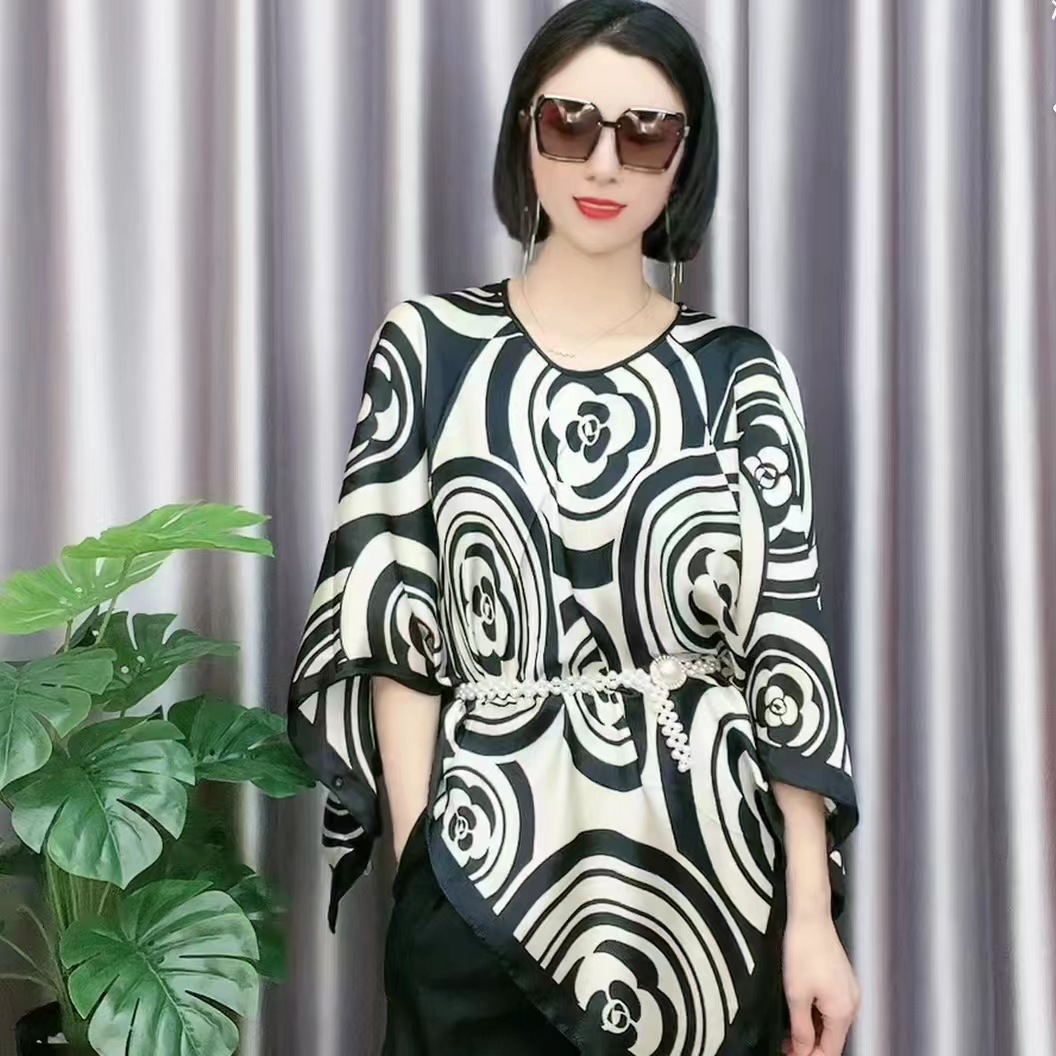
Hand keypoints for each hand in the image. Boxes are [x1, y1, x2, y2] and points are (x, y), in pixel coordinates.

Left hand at [780, 912, 859, 1055]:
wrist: (810, 917)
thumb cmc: (804, 949)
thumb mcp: (796, 995)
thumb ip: (800, 1029)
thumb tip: (802, 1050)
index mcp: (843, 1011)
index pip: (831, 1050)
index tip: (791, 1054)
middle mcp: (852, 1003)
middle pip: (833, 1038)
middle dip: (810, 1045)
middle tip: (787, 1044)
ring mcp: (849, 990)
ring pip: (832, 1022)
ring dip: (813, 1029)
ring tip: (790, 1028)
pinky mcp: (843, 979)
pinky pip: (832, 1006)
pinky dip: (817, 1013)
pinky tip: (801, 1010)